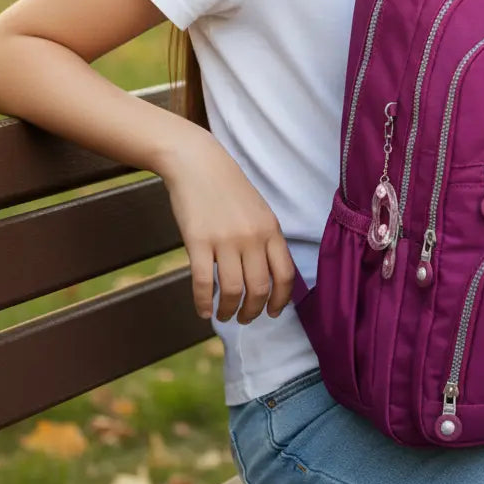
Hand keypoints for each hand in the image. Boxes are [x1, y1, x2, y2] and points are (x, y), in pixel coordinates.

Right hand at [159, 131, 295, 324]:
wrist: (198, 164)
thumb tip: (268, 274)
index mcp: (271, 229)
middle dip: (254, 311)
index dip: (282, 300)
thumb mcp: (258, 211)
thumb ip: (266, 239)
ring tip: (224, 315)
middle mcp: (253, 237)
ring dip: (230, 311)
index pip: (285, 274)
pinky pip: (204, 282)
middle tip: (246, 319)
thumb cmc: (228, 188)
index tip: (274, 313)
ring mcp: (225, 240)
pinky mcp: (198, 242)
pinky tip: (203, 309)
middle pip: (261, 288)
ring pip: (234, 290)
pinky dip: (204, 302)